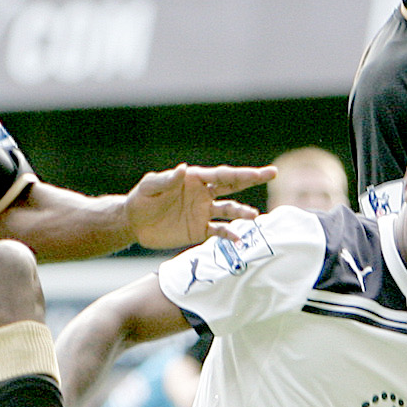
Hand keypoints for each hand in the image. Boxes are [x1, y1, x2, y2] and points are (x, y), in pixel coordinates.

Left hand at [125, 163, 268, 249]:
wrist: (134, 223)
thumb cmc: (141, 199)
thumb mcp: (150, 186)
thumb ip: (166, 179)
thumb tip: (184, 168)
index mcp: (195, 179)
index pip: (222, 174)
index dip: (242, 172)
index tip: (261, 171)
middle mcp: (203, 194)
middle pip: (232, 185)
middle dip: (252, 179)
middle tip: (272, 174)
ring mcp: (203, 212)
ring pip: (228, 210)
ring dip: (242, 212)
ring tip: (254, 217)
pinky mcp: (198, 230)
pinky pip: (218, 232)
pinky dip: (229, 235)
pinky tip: (239, 238)